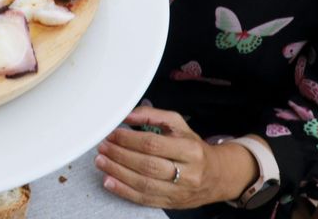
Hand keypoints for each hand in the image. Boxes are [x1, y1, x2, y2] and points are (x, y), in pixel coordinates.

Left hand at [95, 107, 257, 208]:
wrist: (217, 175)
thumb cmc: (193, 147)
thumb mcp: (178, 124)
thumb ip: (151, 115)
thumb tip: (126, 114)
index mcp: (190, 150)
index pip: (153, 144)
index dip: (128, 139)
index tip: (112, 133)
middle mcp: (187, 173)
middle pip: (147, 165)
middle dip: (120, 155)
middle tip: (102, 147)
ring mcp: (179, 191)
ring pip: (144, 184)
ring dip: (117, 173)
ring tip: (101, 161)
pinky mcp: (171, 204)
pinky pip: (144, 199)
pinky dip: (123, 191)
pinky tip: (109, 181)